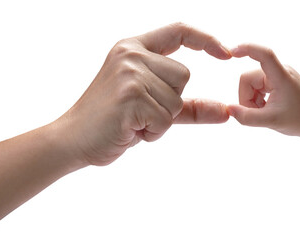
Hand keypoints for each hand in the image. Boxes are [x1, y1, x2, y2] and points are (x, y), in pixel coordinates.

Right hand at [54, 23, 230, 165]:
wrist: (72, 139)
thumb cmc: (112, 121)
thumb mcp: (151, 105)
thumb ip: (190, 106)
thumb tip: (227, 112)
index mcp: (133, 48)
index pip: (178, 30)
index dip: (205, 39)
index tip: (226, 53)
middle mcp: (131, 55)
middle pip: (184, 76)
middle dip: (170, 102)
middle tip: (140, 112)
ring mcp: (130, 73)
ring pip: (177, 101)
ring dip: (160, 121)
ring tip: (133, 121)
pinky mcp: (130, 96)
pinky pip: (165, 120)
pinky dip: (153, 133)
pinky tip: (129, 129)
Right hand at [228, 43, 299, 138]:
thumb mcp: (272, 121)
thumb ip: (247, 117)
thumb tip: (228, 109)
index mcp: (281, 76)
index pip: (264, 54)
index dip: (247, 49)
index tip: (232, 52)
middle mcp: (279, 71)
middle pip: (247, 79)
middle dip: (247, 98)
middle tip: (258, 114)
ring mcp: (277, 76)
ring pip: (250, 85)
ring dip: (252, 101)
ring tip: (265, 113)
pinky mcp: (276, 82)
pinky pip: (256, 88)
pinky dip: (257, 100)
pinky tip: (266, 110)